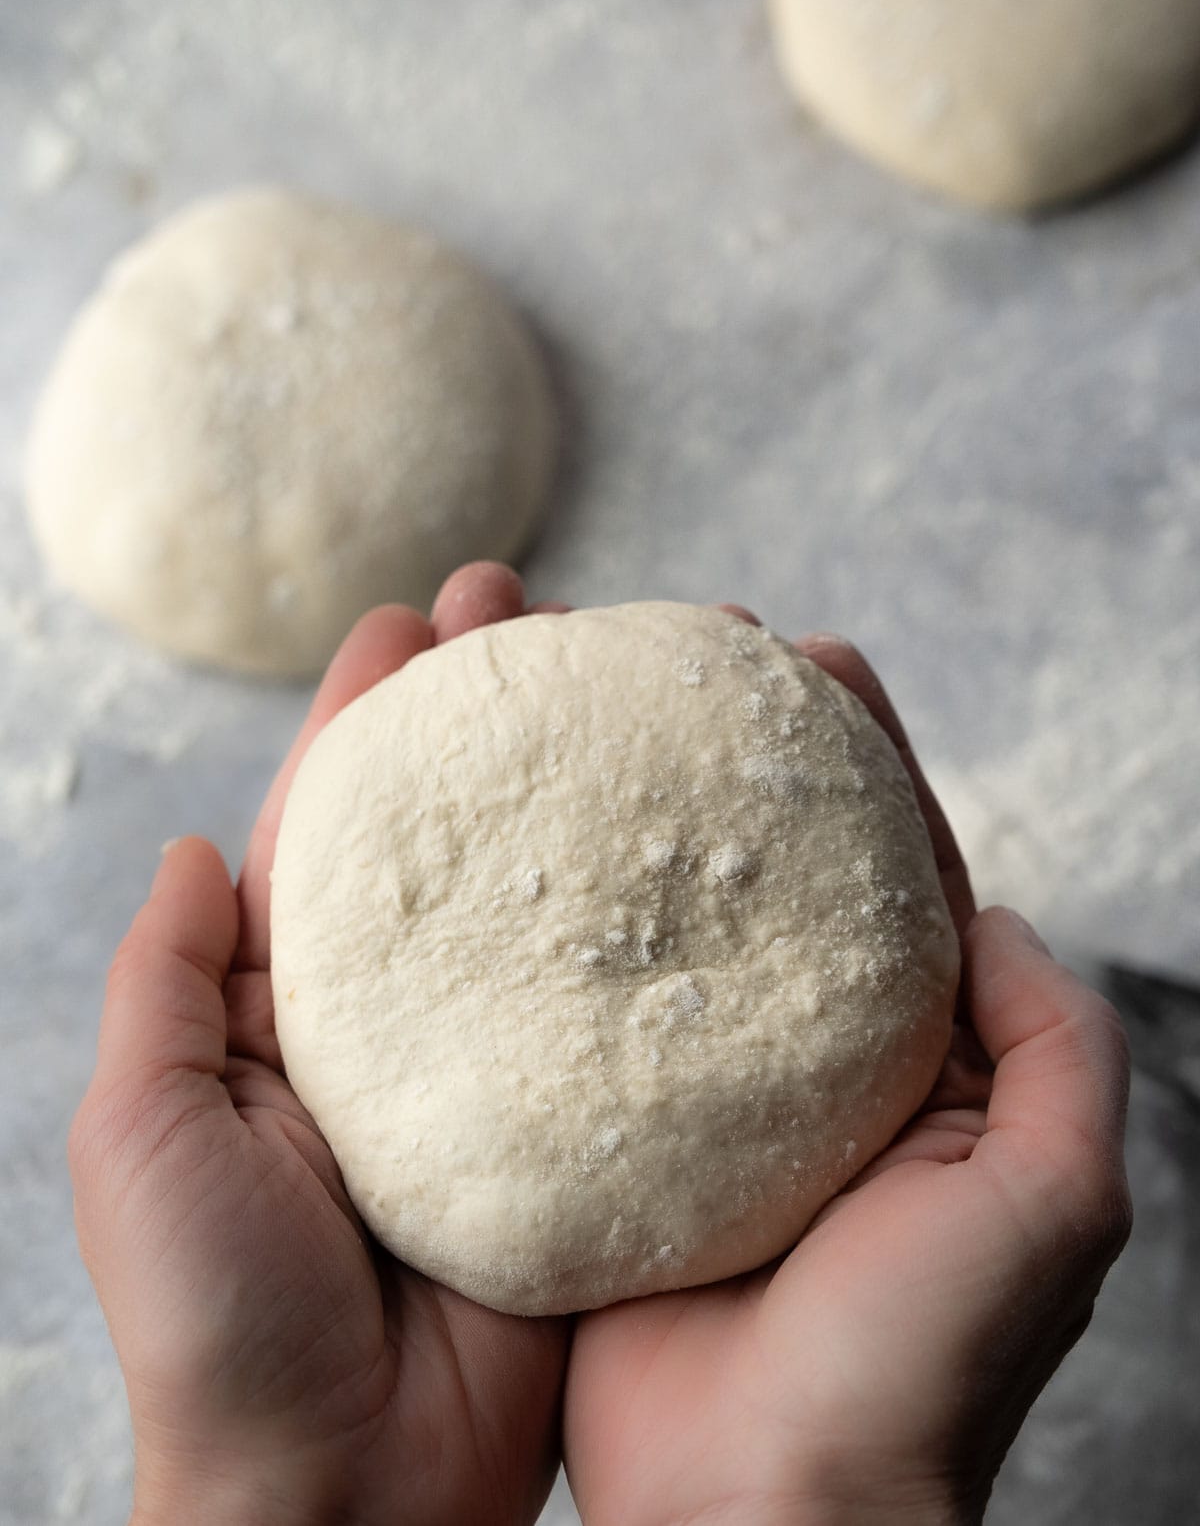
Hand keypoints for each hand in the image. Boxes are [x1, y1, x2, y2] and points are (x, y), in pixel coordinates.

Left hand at [69, 564, 568, 1525]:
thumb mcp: (142, 1133)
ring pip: (545, 904)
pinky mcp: (582, 1134)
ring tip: (639, 683)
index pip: (333, 828)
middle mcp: (398, 1026)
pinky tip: (698, 848)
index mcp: (287, 1011)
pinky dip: (650, 926)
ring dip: (584, 794)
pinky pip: (617, 1010)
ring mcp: (495, 1072)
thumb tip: (197, 848)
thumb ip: (165, 982)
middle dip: (489, 719)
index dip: (372, 720)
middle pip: (453, 839)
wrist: (341, 1498)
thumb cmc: (216, 1325)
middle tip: (546, 614)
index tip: (419, 620)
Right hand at [563, 634, 1132, 1525]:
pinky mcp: (603, 1143)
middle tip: (690, 652)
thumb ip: (1057, 1041)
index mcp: (916, 1067)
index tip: (813, 663)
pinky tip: (522, 856)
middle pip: (775, 877)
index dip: (861, 764)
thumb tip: (991, 915)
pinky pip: (581, 1016)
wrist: (763, 1518)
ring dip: (646, 825)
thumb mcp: (1057, 1195)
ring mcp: (700, 1101)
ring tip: (597, 710)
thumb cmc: (919, 1375)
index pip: (896, 874)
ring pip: (674, 929)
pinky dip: (558, 937)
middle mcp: (807, 1069)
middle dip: (740, 763)